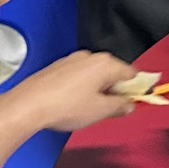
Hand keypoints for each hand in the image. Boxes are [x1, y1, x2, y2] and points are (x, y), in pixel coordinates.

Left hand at [0, 50, 136, 132]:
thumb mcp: (100, 111)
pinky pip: (80, 76)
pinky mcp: (59, 67)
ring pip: (96, 74)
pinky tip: (76, 104)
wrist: (28, 105)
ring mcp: (72, 60)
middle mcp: (90, 57)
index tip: (140, 99)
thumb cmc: (64, 106)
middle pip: (114, 72)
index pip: (132, 73)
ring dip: (100, 90)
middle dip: (117, 90)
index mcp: (105, 64)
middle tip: (115, 109)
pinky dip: (84, 88)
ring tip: (92, 110)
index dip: (138, 88)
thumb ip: (120, 106)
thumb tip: (128, 104)